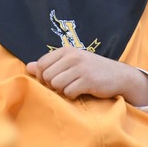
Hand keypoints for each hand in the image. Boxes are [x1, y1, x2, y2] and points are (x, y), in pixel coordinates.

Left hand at [26, 46, 147, 104]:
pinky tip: (80, 91)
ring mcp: (81, 68)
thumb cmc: (91, 70)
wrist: (119, 76)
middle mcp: (73, 57)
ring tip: (72, 88)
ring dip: (62, 91)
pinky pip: (69, 92)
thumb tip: (28, 67)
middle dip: (52, 85)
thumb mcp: (70, 63)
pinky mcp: (88, 81)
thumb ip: (50, 64)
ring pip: (56, 84)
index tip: (52, 80)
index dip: (43, 76)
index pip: (41, 64)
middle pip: (47, 76)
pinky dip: (72, 96)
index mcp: (66, 50)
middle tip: (64, 85)